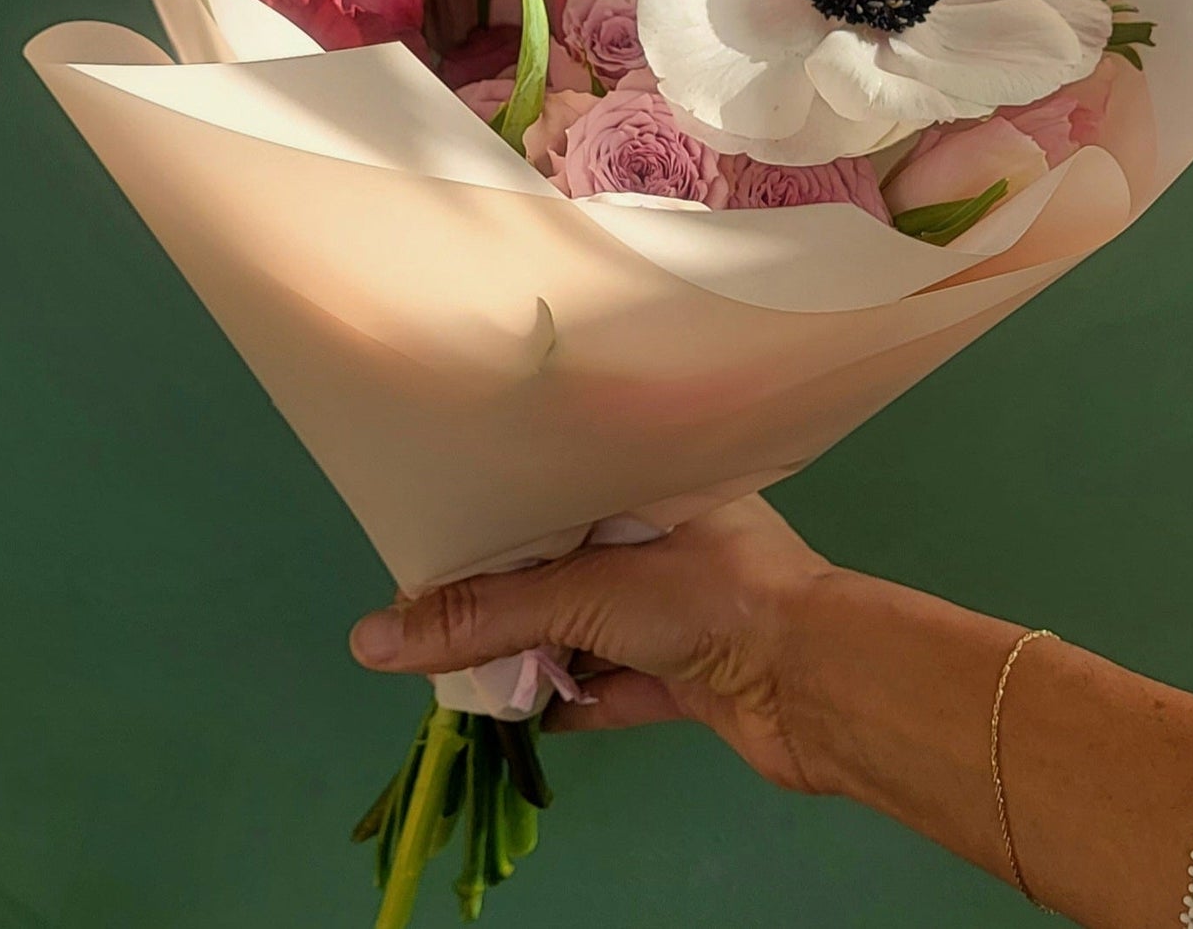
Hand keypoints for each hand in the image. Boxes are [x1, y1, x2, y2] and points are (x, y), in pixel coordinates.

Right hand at [350, 497, 839, 791]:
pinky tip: (526, 712)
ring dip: (537, 649)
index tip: (431, 534)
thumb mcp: (587, 592)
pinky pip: (616, 680)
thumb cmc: (711, 599)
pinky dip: (575, 697)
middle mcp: (668, 535)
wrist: (819, 686)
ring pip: (589, 622)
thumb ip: (485, 615)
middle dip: (507, 591)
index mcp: (655, 479)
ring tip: (462, 668)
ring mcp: (682, 606)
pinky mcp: (691, 672)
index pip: (556, 483)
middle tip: (431, 617)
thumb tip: (372, 638)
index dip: (496, 509)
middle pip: (567, 560)